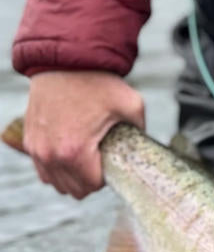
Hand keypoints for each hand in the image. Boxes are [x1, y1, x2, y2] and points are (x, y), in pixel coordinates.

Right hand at [24, 71, 144, 198]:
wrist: (64, 61)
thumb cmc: (96, 81)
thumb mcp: (132, 104)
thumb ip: (141, 129)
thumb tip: (144, 143)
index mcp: (75, 151)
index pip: (93, 186)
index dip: (107, 176)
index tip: (112, 159)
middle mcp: (51, 155)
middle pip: (74, 189)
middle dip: (91, 179)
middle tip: (102, 158)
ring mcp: (37, 149)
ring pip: (56, 182)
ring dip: (72, 176)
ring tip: (86, 157)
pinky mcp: (30, 141)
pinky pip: (43, 169)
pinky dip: (56, 167)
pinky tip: (70, 154)